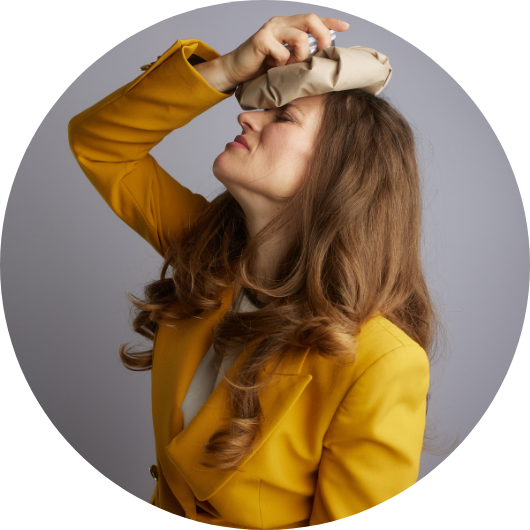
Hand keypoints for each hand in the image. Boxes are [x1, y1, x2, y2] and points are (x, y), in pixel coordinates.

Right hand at [221, 14, 348, 85]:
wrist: (235, 71)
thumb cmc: (260, 68)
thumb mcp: (285, 60)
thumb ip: (299, 55)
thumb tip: (320, 58)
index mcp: (287, 25)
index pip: (313, 19)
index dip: (330, 22)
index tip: (345, 27)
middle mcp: (280, 23)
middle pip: (310, 20)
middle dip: (322, 37)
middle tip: (320, 54)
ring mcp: (270, 29)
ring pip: (300, 37)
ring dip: (300, 56)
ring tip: (290, 67)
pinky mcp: (261, 40)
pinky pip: (282, 52)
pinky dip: (282, 64)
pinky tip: (273, 68)